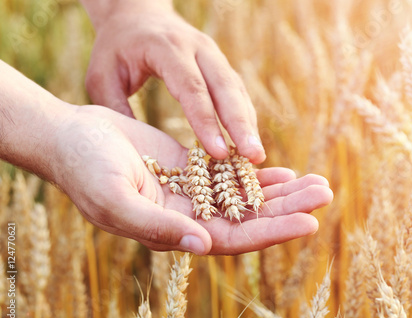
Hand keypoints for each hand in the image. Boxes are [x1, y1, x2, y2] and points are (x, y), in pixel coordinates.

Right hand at [53, 105, 332, 254]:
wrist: (72, 138)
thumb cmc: (85, 170)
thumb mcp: (117, 200)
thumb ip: (159, 226)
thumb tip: (204, 244)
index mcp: (174, 232)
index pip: (232, 240)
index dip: (270, 232)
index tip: (308, 223)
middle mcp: (189, 218)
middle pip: (249, 219)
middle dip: (288, 208)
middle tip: (325, 192)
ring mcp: (192, 194)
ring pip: (245, 198)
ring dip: (282, 192)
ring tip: (317, 182)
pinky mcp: (191, 169)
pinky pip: (232, 176)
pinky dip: (258, 175)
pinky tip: (284, 173)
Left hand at [84, 2, 264, 162]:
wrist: (137, 14)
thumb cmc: (116, 48)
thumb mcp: (102, 77)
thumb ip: (116, 110)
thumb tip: (137, 151)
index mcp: (166, 48)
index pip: (192, 88)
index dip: (206, 121)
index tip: (218, 152)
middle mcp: (197, 48)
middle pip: (225, 88)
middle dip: (240, 124)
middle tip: (253, 156)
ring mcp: (212, 54)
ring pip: (236, 90)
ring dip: (248, 123)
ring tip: (256, 155)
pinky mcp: (220, 64)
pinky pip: (237, 91)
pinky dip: (245, 115)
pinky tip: (249, 139)